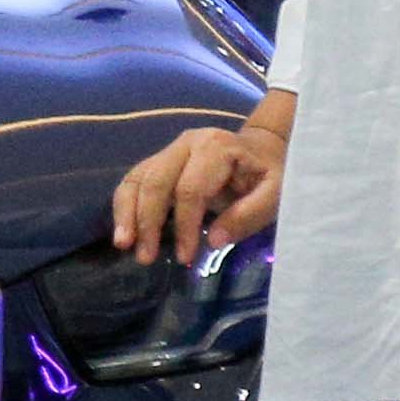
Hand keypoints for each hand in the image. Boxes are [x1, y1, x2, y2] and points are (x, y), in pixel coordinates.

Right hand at [110, 101, 289, 264]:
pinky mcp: (159, 161)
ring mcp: (169, 150)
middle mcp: (186, 143)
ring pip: (137, 179)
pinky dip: (124, 207)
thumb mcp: (276, 194)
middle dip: (147, 221)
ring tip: (123, 245)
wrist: (262, 149)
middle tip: (145, 257)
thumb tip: (214, 241)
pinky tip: (124, 232)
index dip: (185, 225)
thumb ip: (249, 215)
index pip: (190, 189)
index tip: (186, 257)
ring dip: (127, 214)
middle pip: (156, 182)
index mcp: (215, 147)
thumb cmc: (270, 173)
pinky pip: (134, 181)